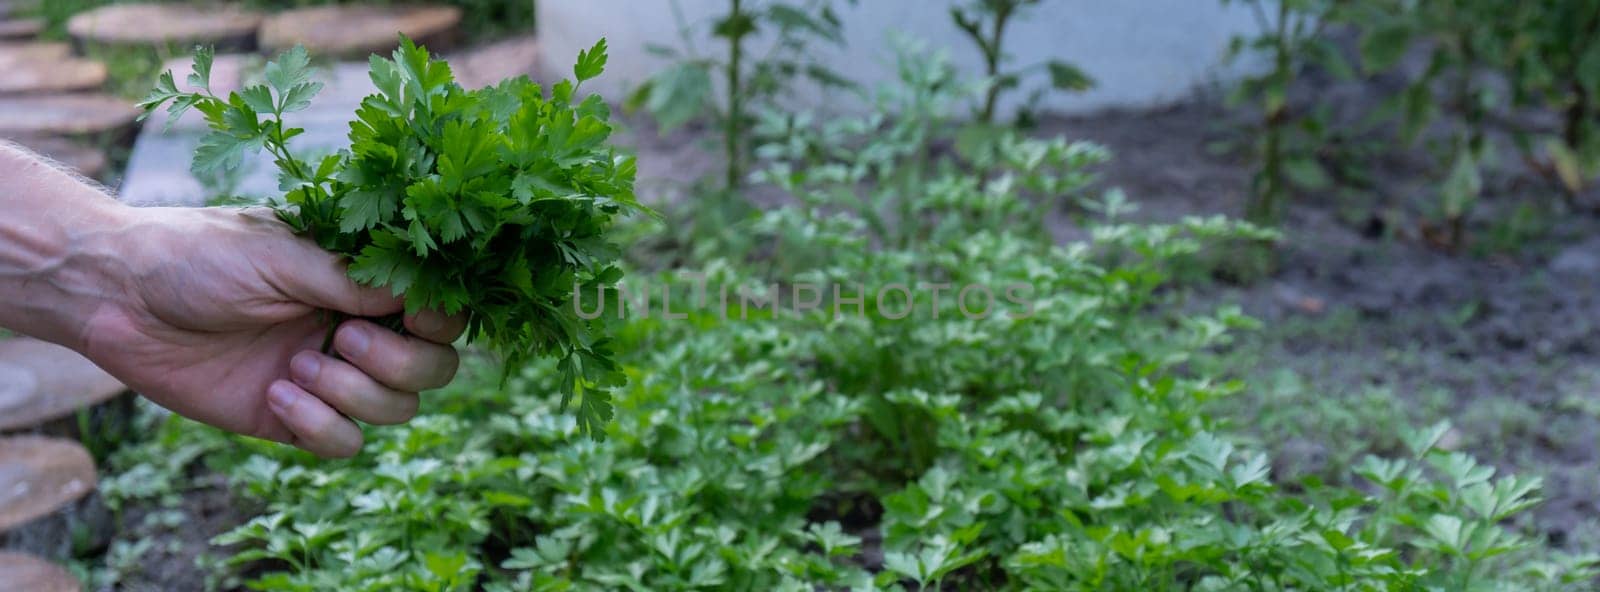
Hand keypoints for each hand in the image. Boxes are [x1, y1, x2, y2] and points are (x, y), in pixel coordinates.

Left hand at [77, 206, 463, 456]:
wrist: (118, 296)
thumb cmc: (198, 255)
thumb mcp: (281, 253)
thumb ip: (352, 279)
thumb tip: (417, 298)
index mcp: (361, 280)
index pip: (440, 309)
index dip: (441, 319)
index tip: (414, 315)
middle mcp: (356, 327)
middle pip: (435, 368)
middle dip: (401, 362)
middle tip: (344, 337)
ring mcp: (329, 375)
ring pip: (397, 408)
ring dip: (355, 393)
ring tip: (297, 364)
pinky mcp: (293, 417)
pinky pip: (344, 442)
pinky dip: (320, 425)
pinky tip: (275, 393)